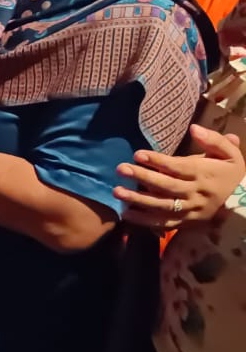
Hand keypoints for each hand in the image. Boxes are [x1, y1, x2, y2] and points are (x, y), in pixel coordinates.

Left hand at [115, 124, 244, 229]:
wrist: (245, 204)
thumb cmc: (233, 175)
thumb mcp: (231, 154)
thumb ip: (214, 140)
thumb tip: (194, 128)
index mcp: (203, 174)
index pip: (177, 167)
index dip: (157, 161)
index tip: (137, 154)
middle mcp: (194, 193)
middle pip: (165, 186)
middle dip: (141, 177)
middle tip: (120, 169)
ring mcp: (189, 210)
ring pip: (161, 206)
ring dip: (138, 200)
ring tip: (117, 192)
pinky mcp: (185, 222)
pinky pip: (164, 223)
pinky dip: (145, 221)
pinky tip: (126, 214)